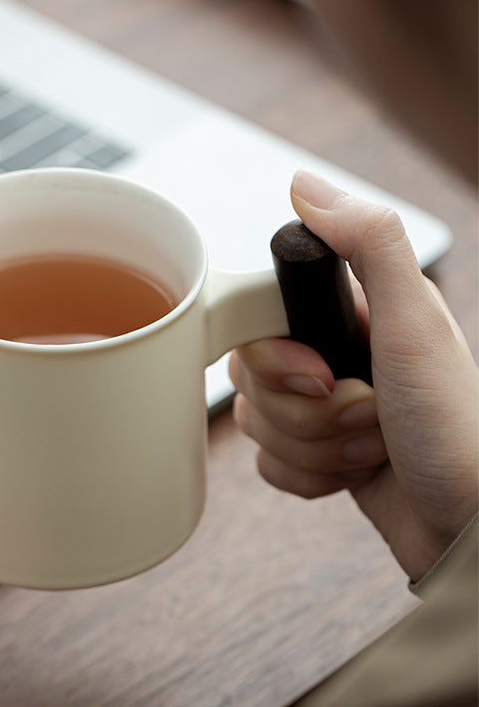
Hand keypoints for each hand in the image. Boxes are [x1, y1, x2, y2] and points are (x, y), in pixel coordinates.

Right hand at [230, 170, 477, 581]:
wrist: (468, 522)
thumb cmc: (455, 426)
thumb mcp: (415, 323)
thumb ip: (367, 243)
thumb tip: (305, 184)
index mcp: (344, 314)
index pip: (254, 323)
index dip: (276, 359)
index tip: (322, 375)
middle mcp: (324, 355)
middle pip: (250, 380)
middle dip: (310, 414)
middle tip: (370, 412)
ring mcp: (316, 407)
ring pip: (256, 425)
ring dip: (317, 448)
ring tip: (374, 447)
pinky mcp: (310, 453)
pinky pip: (267, 463)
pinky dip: (311, 476)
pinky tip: (355, 472)